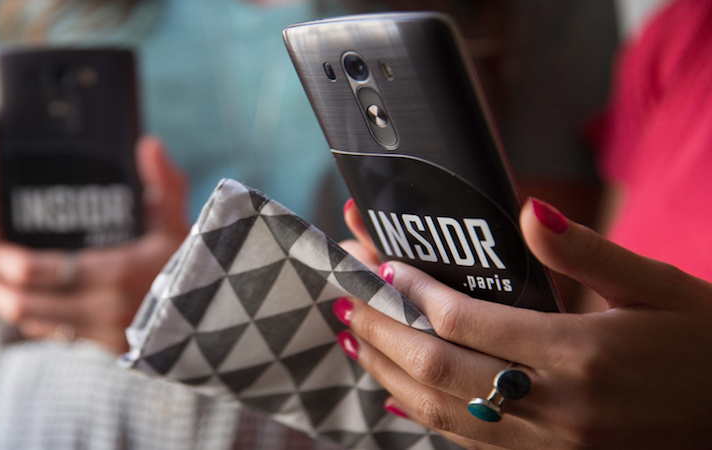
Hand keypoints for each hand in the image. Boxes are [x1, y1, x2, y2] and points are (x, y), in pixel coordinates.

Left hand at [0, 136, 188, 352]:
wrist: (217, 317)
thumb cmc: (197, 265)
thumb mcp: (182, 221)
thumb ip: (165, 183)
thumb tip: (148, 143)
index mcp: (118, 274)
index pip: (47, 274)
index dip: (10, 264)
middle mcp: (105, 310)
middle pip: (30, 306)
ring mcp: (104, 334)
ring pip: (38, 325)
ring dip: (7, 308)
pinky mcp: (105, 348)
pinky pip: (56, 337)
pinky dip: (32, 321)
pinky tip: (20, 305)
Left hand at [336, 198, 711, 448]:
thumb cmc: (706, 345)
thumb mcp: (659, 288)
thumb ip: (586, 253)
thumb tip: (529, 212)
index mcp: (582, 353)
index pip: (465, 320)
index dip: (412, 291)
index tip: (380, 264)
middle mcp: (558, 404)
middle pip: (437, 367)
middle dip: (380, 330)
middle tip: (344, 298)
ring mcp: (552, 443)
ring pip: (442, 411)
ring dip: (387, 373)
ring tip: (353, 339)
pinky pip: (469, 443)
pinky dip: (423, 416)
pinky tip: (395, 396)